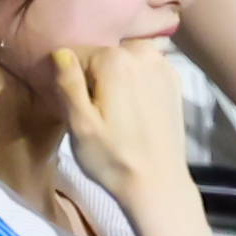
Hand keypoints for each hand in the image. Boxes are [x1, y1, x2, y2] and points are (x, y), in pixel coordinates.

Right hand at [49, 37, 200, 215]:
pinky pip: (143, 70)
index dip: (72, 81)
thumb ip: (68, 82)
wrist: (158, 183)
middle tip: (99, 114)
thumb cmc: (113, 158)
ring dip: (116, 79)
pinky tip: (136, 111)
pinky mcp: (174, 80)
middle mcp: (142, 52)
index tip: (79, 108)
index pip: (77, 54)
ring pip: (123, 61)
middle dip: (95, 78)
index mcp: (115, 59)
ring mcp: (163, 65)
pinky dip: (136, 83)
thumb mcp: (79, 124)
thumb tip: (61, 53)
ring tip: (117, 113)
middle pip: (102, 55)